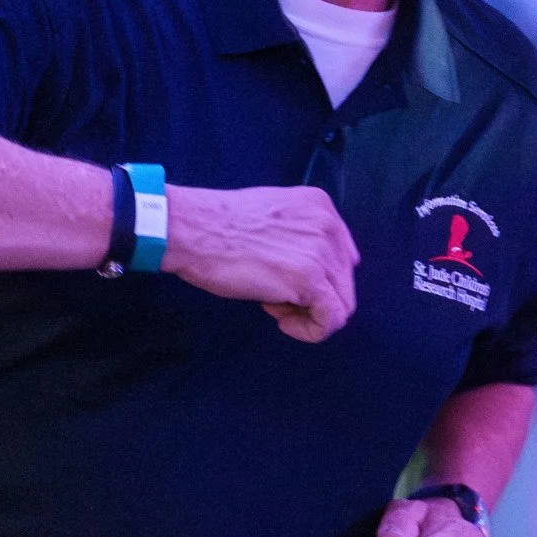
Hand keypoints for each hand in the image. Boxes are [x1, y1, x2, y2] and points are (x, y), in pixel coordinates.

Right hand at [163, 181, 357, 342]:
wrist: (193, 230)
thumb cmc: (217, 227)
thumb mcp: (271, 217)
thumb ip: (297, 235)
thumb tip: (308, 273)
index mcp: (320, 206)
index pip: (342, 257)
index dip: (315, 278)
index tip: (283, 280)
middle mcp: (329, 225)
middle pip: (343, 282)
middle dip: (312, 298)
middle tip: (274, 297)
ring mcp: (322, 251)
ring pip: (342, 304)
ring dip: (309, 314)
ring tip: (274, 306)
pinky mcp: (310, 279)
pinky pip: (332, 319)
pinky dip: (311, 330)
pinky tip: (283, 321)